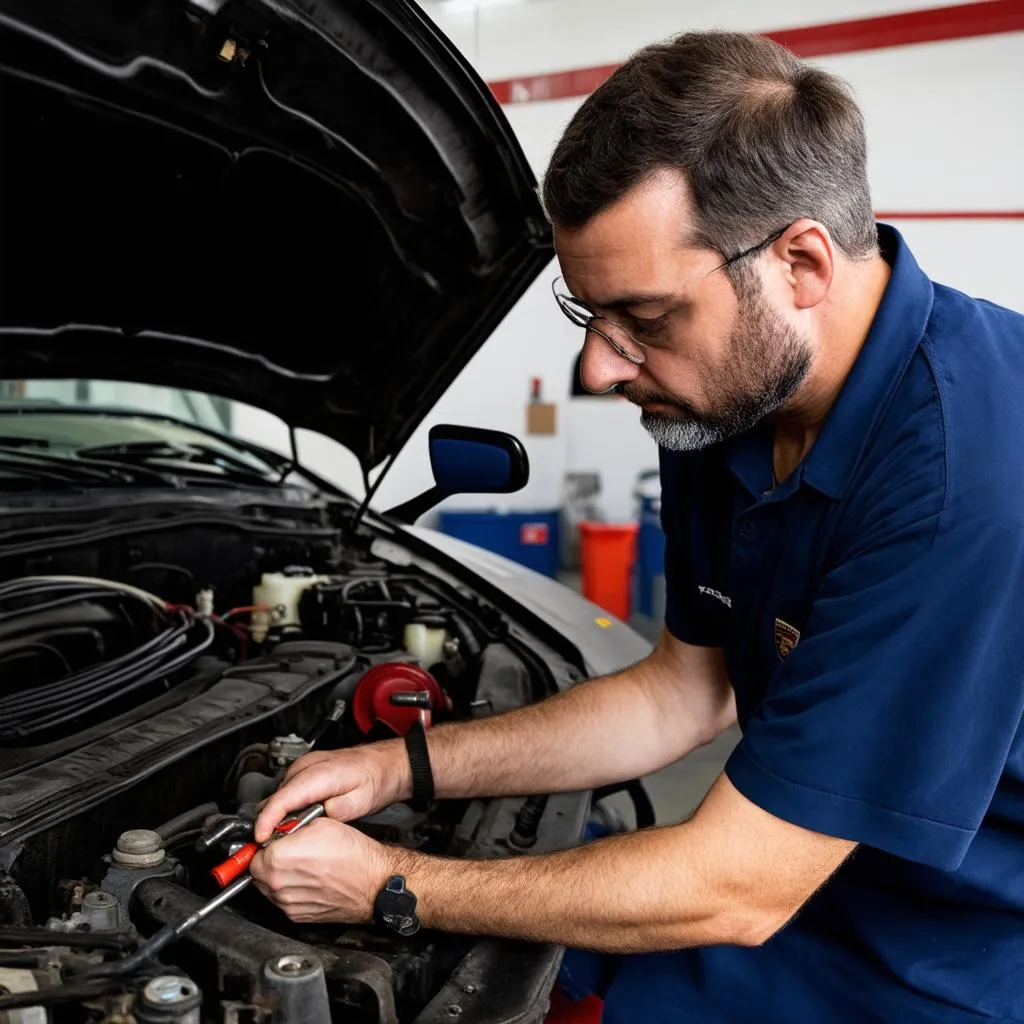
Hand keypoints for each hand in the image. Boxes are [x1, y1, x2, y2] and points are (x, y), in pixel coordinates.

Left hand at [250, 818, 396, 923]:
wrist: (373, 883)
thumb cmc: (353, 854)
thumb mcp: (320, 824)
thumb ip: (291, 828)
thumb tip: (279, 830)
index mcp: (280, 858)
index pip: (253, 852)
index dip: (266, 844)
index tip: (274, 842)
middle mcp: (279, 885)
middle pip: (256, 872)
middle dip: (268, 862)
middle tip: (287, 853)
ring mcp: (287, 904)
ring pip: (268, 888)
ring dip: (278, 877)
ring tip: (301, 866)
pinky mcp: (297, 917)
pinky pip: (282, 902)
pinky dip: (289, 891)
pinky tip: (308, 881)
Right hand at [254, 743, 409, 841]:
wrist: (382, 764)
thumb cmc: (373, 779)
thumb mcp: (362, 801)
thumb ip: (340, 810)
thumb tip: (320, 819)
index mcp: (319, 773)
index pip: (282, 798)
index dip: (267, 820)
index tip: (260, 838)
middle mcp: (306, 767)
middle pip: (275, 798)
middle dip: (270, 823)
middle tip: (277, 846)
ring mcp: (302, 767)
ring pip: (278, 796)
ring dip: (278, 816)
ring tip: (289, 835)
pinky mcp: (302, 771)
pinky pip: (285, 791)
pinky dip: (285, 807)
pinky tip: (296, 820)